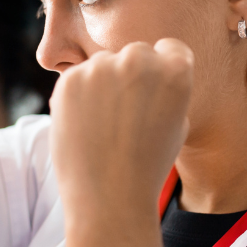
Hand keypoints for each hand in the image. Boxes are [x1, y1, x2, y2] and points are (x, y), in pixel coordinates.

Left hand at [49, 40, 192, 217]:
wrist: (110, 197)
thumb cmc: (147, 165)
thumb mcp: (176, 123)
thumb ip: (164, 89)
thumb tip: (147, 71)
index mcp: (176, 69)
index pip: (169, 49)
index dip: (160, 71)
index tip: (151, 94)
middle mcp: (140, 60)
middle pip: (135, 53)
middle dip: (130, 75)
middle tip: (124, 114)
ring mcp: (101, 67)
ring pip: (102, 64)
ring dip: (101, 84)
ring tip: (104, 125)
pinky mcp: (69, 80)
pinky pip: (76, 78)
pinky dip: (77, 96)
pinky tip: (84, 126)